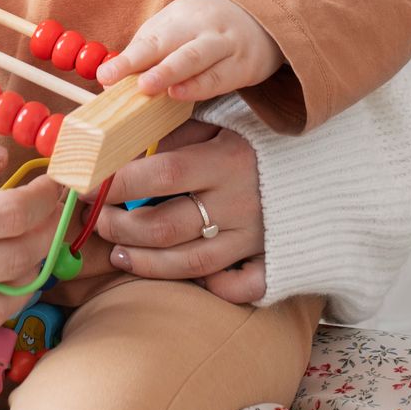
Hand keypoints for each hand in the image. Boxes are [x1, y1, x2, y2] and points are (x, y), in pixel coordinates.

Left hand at [91, 120, 267, 303]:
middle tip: (98, 220)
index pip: (160, 175)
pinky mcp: (272, 260)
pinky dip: (209, 286)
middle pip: (166, 226)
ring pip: (191, 262)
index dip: (116, 184)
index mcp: (226, 160)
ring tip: (118, 253)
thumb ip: (177, 134)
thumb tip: (125, 149)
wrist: (326, 167)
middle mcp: (240, 202)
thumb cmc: (259, 141)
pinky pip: (238, 286)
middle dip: (121, 227)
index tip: (84, 186)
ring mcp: (256, 237)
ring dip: (145, 262)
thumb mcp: (221, 123)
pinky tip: (181, 275)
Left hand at [95, 0, 283, 102]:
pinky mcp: (243, 64)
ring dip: (170, 72)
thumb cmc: (205, 31)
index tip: (104, 76)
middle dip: (142, 61)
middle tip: (119, 79)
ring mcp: (224, 43)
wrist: (261, 19)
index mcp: (179, 15)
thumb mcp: (178, 29)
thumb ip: (149, 51)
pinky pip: (219, 76)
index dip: (126, 58)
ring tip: (148, 86)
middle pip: (169, 42)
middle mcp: (201, 25)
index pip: (149, 37)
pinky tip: (181, 95)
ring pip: (195, 56)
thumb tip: (112, 82)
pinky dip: (199, 86)